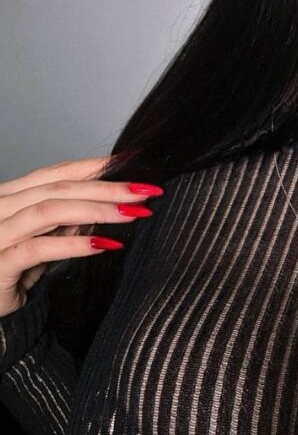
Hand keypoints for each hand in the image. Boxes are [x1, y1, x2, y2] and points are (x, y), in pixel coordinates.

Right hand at [0, 155, 161, 318]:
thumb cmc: (10, 272)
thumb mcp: (42, 239)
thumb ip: (66, 219)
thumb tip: (110, 200)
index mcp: (9, 196)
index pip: (56, 173)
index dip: (95, 167)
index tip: (132, 163)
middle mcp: (0, 208)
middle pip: (59, 188)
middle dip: (107, 187)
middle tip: (145, 191)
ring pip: (50, 211)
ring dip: (97, 210)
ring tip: (133, 213)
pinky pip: (38, 248)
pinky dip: (74, 244)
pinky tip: (104, 243)